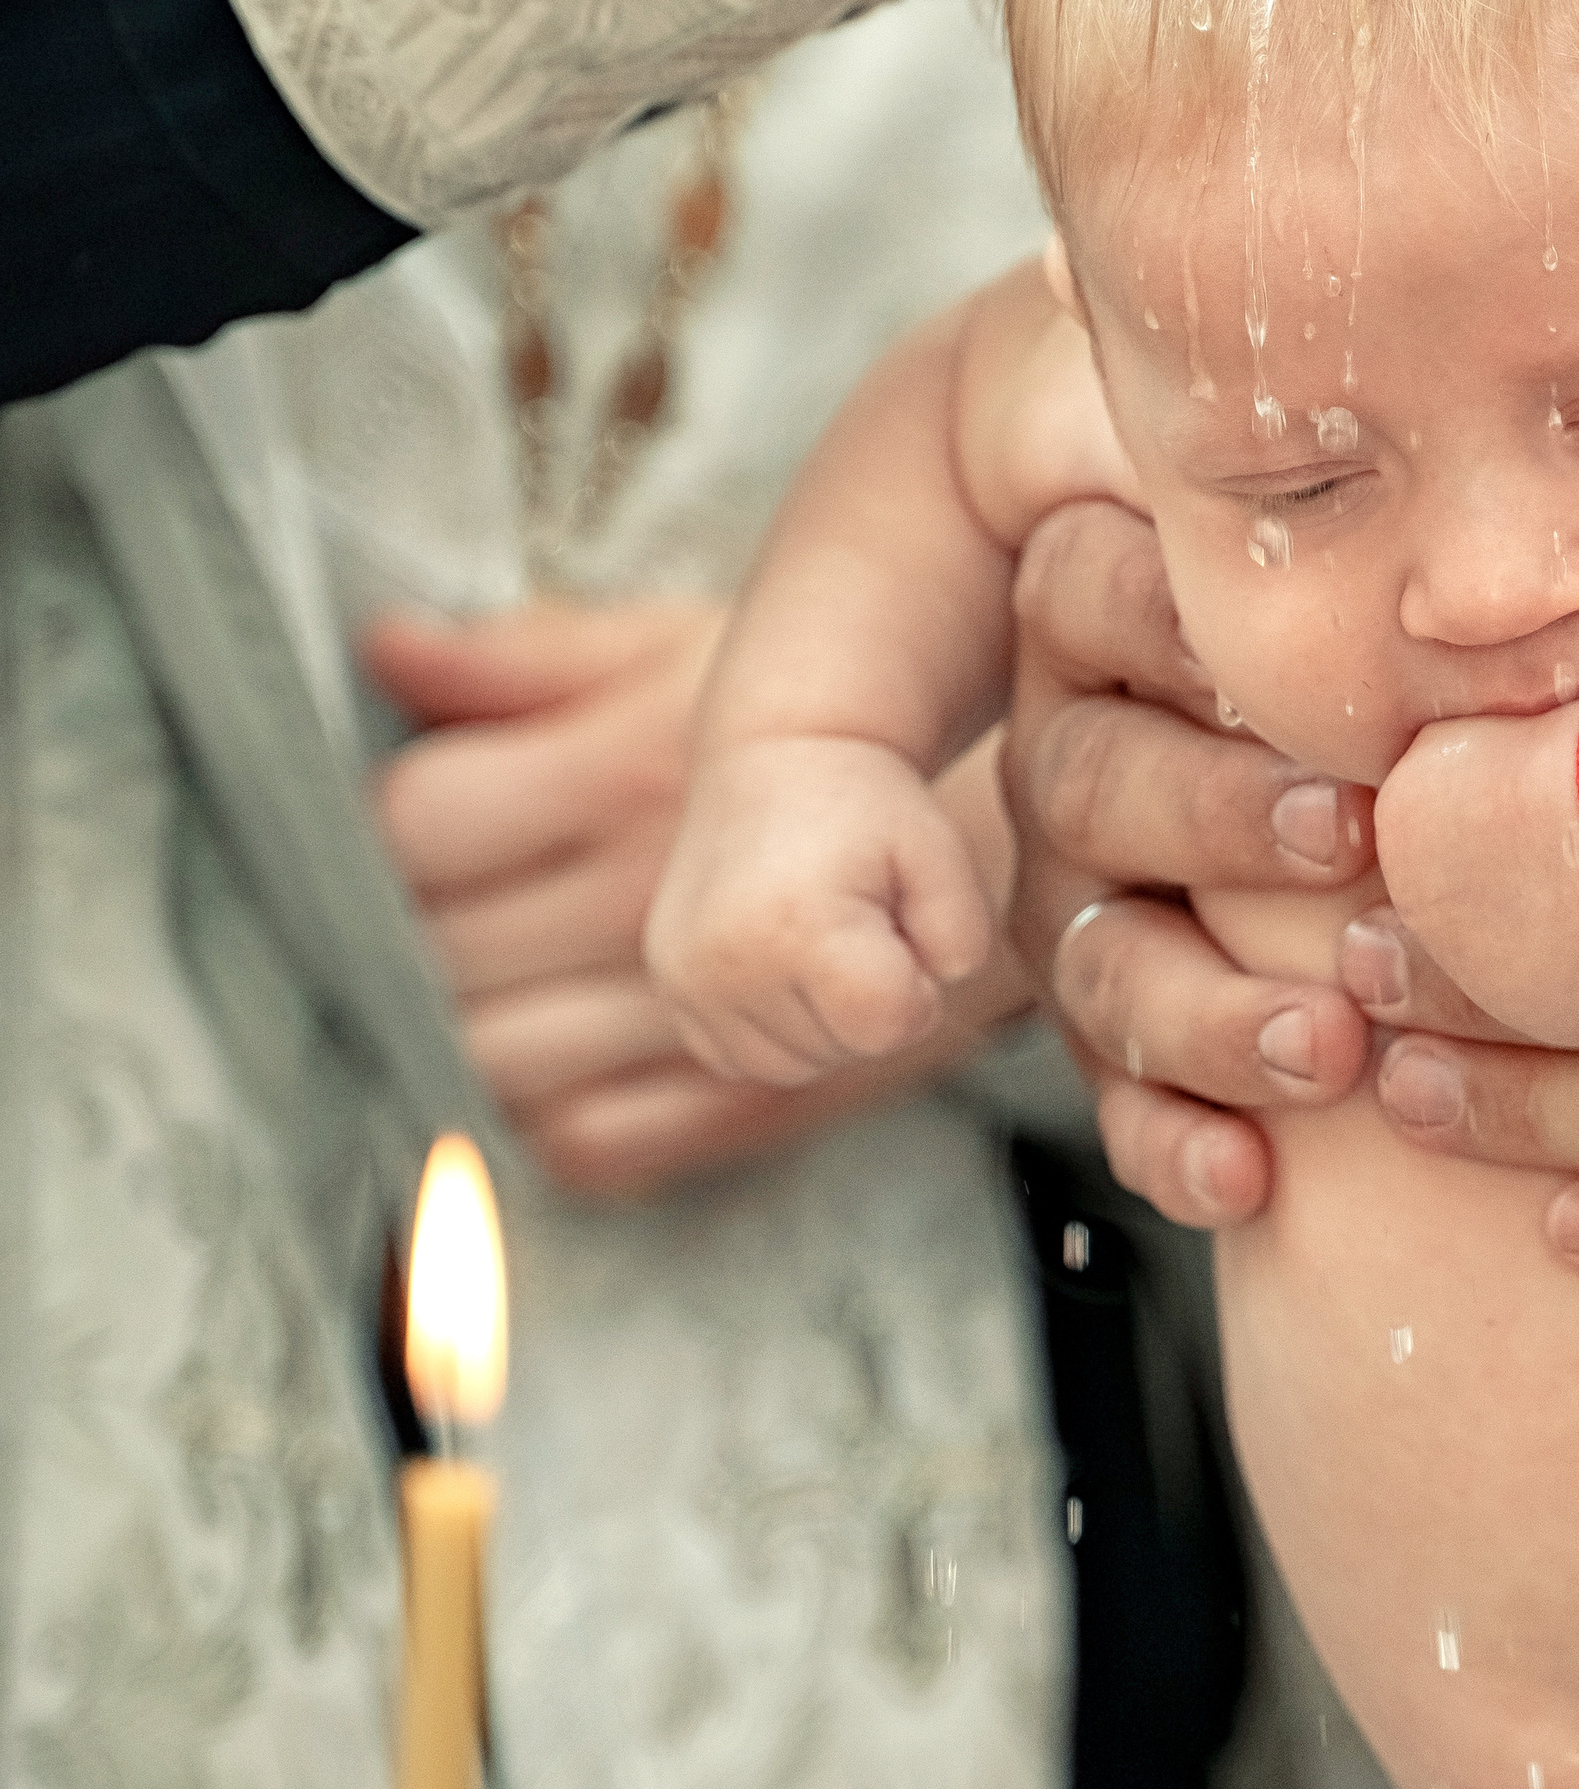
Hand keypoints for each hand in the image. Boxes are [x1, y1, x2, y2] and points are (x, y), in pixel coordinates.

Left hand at [369, 603, 1020, 1197]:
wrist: (979, 826)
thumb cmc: (806, 733)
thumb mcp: (670, 655)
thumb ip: (527, 658)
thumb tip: (390, 648)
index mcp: (621, 771)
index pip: (423, 822)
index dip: (403, 832)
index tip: (432, 835)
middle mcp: (648, 891)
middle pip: (443, 952)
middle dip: (426, 937)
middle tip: (464, 916)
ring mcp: (695, 1005)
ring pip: (499, 1058)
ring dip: (481, 1033)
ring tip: (513, 990)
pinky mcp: (744, 1098)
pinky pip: (589, 1140)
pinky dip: (556, 1116)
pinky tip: (574, 1061)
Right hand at [647, 736, 995, 1082]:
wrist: (780, 756)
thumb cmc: (871, 806)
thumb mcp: (944, 858)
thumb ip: (963, 945)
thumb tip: (923, 1007)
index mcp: (794, 928)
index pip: (889, 1028)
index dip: (917, 986)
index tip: (902, 924)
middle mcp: (725, 963)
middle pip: (843, 1050)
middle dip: (871, 998)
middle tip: (861, 916)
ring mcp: (686, 979)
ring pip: (794, 1065)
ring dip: (826, 1019)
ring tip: (826, 935)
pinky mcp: (671, 984)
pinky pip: (742, 1055)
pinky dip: (777, 1025)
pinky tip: (787, 957)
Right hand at [1001, 499, 1373, 1226]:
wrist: (1324, 758)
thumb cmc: (1376, 621)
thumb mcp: (1336, 543)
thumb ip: (1363, 500)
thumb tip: (1466, 433)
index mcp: (1100, 610)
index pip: (1092, 590)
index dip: (1180, 632)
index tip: (1296, 665)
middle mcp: (1069, 746)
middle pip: (1091, 780)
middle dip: (1220, 820)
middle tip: (1353, 844)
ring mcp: (1075, 893)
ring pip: (1093, 954)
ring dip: (1205, 1007)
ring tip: (1325, 1047)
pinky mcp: (1103, 1017)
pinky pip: (1110, 1092)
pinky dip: (1170, 1141)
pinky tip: (1244, 1178)